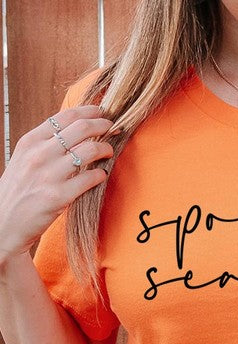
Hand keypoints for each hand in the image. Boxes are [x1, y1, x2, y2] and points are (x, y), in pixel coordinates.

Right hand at [0, 106, 115, 259]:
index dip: (88, 111)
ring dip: (105, 149)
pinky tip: (102, 175)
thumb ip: (45, 145)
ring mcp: (49, 175)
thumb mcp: (24, 160)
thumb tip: (73, 132)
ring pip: (89, 151)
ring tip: (109, 152)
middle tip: (113, 128)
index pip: (65, 117)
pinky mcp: (59, 196)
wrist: (4, 223)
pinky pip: (90, 178)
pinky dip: (101, 174)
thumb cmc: (17, 192)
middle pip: (81, 128)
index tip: (101, 112)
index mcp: (30, 142)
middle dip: (102, 125)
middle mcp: (39, 154)